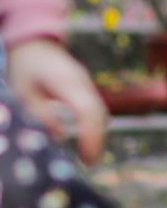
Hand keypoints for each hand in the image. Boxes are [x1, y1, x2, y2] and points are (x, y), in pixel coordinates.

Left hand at [7, 39, 106, 164]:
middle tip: (88, 164)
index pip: (88, 111)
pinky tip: (85, 141)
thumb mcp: (23, 92)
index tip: (86, 159)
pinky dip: (93, 126)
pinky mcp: (85, 88)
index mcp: (67, 83)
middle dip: (97, 140)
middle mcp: (83, 84)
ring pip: (101, 112)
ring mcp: (87, 85)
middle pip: (100, 114)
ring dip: (97, 134)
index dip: (90, 136)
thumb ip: (39, 114)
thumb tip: (57, 138)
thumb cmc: (25, 67)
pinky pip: (95, 109)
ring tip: (87, 157)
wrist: (34, 43)